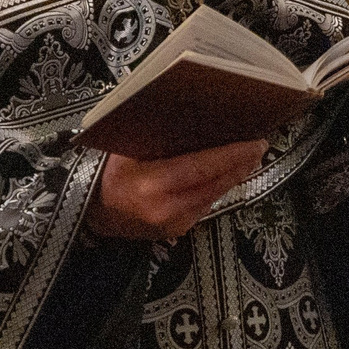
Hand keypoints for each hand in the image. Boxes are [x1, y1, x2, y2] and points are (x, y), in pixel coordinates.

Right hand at [88, 140, 267, 241]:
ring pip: (214, 196)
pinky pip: (204, 206)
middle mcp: (166, 208)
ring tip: (249, 157)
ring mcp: (173, 224)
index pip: (203, 167)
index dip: (232, 155)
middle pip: (215, 183)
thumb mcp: (127, 149)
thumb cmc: (106, 174)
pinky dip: (217, 189)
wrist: (90, 212)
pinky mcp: (176, 232)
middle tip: (259, 145)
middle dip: (240, 164)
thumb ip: (158, 137)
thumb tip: (196, 116)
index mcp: (153, 183)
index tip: (255, 142)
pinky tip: (227, 175)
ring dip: (233, 176)